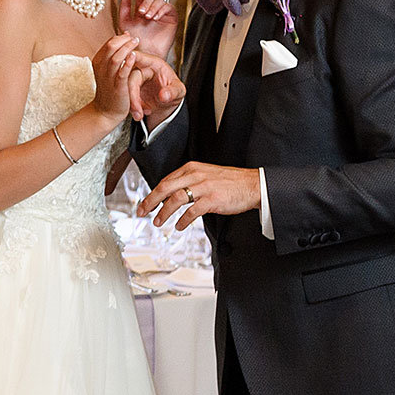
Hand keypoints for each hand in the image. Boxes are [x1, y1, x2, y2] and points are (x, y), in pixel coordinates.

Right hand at [91, 34, 139, 121]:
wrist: (105, 112)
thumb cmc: (108, 91)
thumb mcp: (106, 71)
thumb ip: (113, 56)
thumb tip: (124, 38)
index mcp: (98, 62)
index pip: (108, 43)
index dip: (119, 38)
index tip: (129, 37)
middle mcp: (101, 68)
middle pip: (110, 46)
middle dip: (123, 40)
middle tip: (134, 39)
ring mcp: (108, 77)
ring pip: (115, 57)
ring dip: (127, 48)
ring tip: (136, 43)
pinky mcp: (117, 86)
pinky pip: (122, 72)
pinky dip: (128, 62)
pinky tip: (134, 56)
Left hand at [119, 0, 178, 57]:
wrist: (146, 55)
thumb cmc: (135, 41)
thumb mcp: (125, 23)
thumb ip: (124, 8)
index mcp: (140, 11)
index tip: (137, 2)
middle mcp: (151, 10)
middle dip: (145, 2)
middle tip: (142, 12)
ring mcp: (161, 13)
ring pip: (159, 0)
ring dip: (153, 6)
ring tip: (148, 17)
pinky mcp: (171, 17)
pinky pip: (168, 7)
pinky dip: (162, 10)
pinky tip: (156, 18)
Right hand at [127, 52, 184, 121]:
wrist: (169, 103)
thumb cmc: (174, 91)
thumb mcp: (178, 91)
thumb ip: (172, 92)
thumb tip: (163, 96)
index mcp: (153, 63)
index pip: (139, 57)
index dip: (129, 60)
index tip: (124, 67)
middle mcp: (141, 69)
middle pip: (130, 77)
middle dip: (132, 96)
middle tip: (139, 111)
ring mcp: (135, 80)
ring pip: (125, 89)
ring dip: (131, 104)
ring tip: (140, 115)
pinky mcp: (131, 91)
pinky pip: (126, 97)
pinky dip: (132, 107)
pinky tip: (142, 113)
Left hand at [139, 162, 261, 230]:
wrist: (253, 184)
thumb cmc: (230, 182)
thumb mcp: (206, 175)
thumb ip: (189, 181)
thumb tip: (171, 194)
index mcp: (192, 168)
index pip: (166, 180)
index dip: (153, 193)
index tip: (145, 204)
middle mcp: (195, 175)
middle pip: (165, 188)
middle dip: (150, 201)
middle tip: (142, 212)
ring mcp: (204, 187)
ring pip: (176, 199)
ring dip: (164, 212)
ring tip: (158, 222)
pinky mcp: (212, 199)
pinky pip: (192, 211)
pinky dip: (183, 220)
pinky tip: (179, 226)